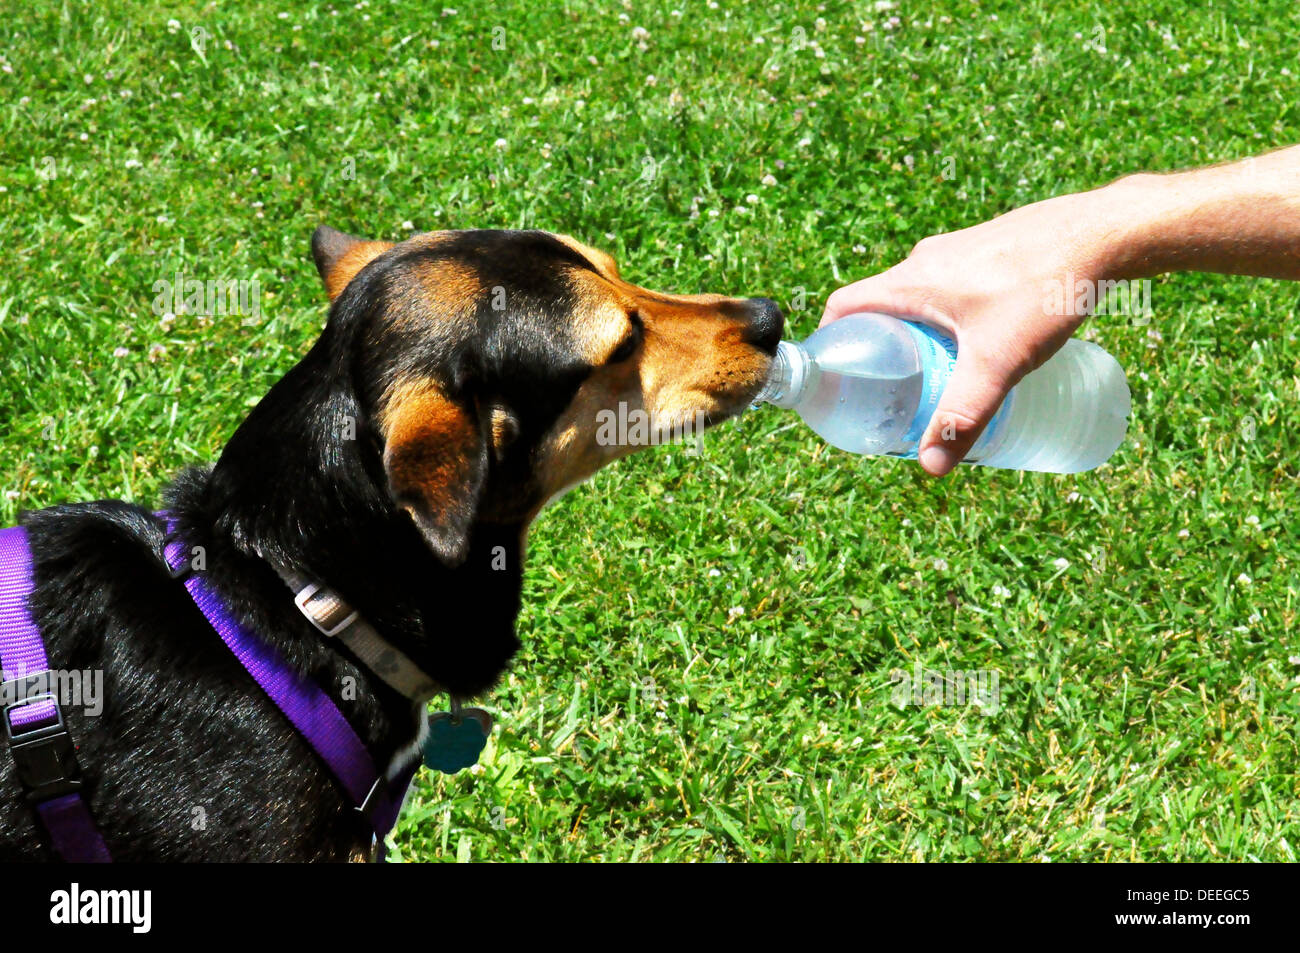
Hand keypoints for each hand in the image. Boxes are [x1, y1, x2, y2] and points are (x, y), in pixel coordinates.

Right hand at [821, 186, 1128, 475]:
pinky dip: (948, 317)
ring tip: (935, 373)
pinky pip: (950, 287)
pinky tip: (982, 342)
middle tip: (890, 390)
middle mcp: (927, 260)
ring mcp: (960, 251)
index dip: (831, 342)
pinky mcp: (991, 250)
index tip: (837, 377)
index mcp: (912, 280)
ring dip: (916, 333)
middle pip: (880, 306)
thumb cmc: (1047, 288)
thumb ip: (964, 414)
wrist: (1106, 232)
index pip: (844, 306)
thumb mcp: (999, 362)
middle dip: (879, 349)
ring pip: (919, 297)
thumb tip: (930, 466)